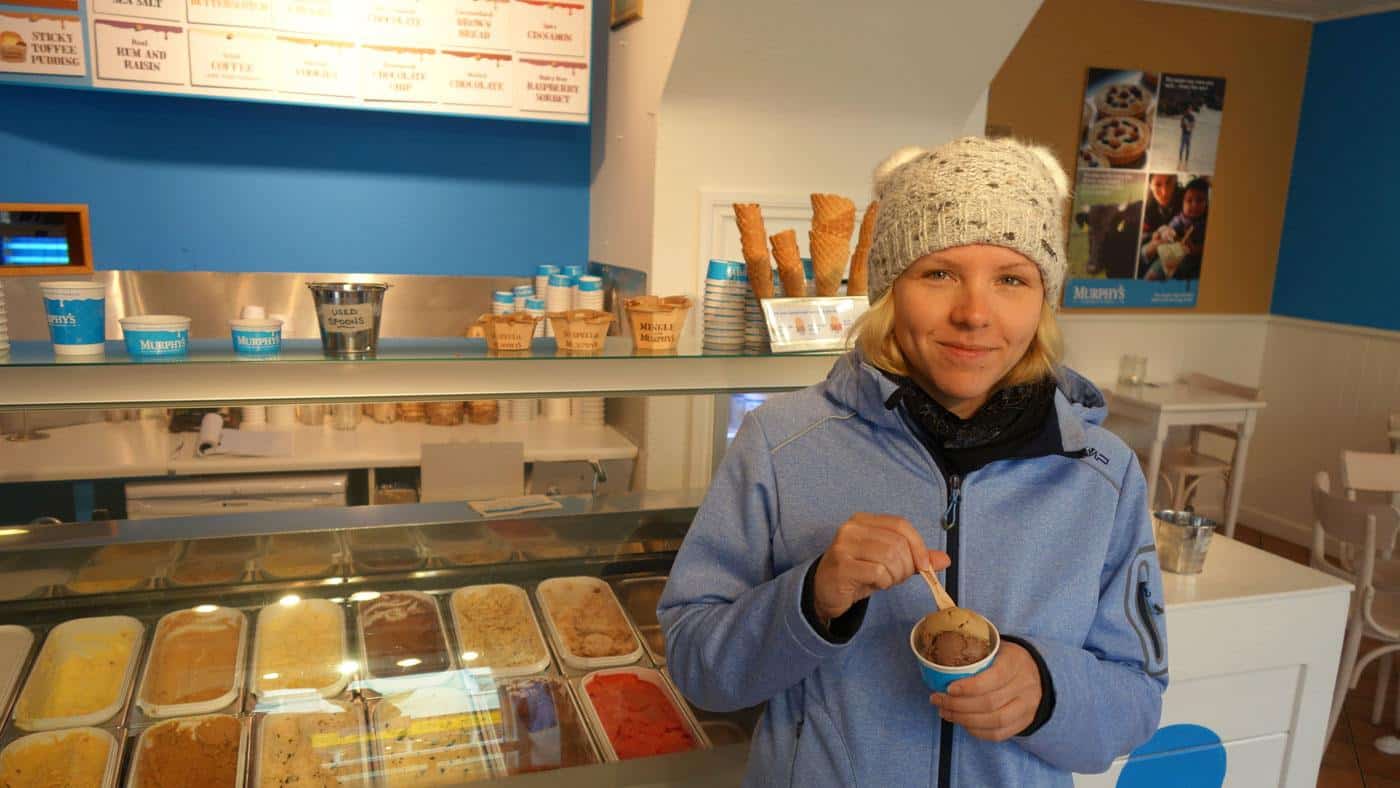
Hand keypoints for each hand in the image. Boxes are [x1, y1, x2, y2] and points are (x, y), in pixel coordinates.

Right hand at [811, 513, 949, 621]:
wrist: (826, 592)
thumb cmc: (859, 573)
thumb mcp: (889, 563)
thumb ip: (915, 558)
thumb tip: (945, 559)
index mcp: (864, 520)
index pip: (900, 525)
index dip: (918, 545)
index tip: (925, 566)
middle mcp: (852, 528)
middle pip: (897, 543)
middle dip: (906, 565)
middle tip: (898, 577)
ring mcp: (843, 546)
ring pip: (889, 557)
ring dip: (895, 575)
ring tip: (886, 581)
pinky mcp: (841, 566)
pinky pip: (877, 572)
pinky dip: (883, 582)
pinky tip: (875, 584)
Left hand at [929, 642, 1042, 740]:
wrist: (1036, 672)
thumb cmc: (1005, 658)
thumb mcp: (995, 647)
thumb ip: (974, 652)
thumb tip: (940, 660)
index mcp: (1015, 662)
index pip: (994, 678)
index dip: (970, 686)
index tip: (948, 688)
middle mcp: (1024, 686)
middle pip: (990, 703)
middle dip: (958, 705)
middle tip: (937, 700)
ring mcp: (1026, 707)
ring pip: (994, 721)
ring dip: (964, 720)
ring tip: (945, 712)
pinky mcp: (1024, 722)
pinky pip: (999, 734)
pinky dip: (976, 731)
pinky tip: (961, 723)